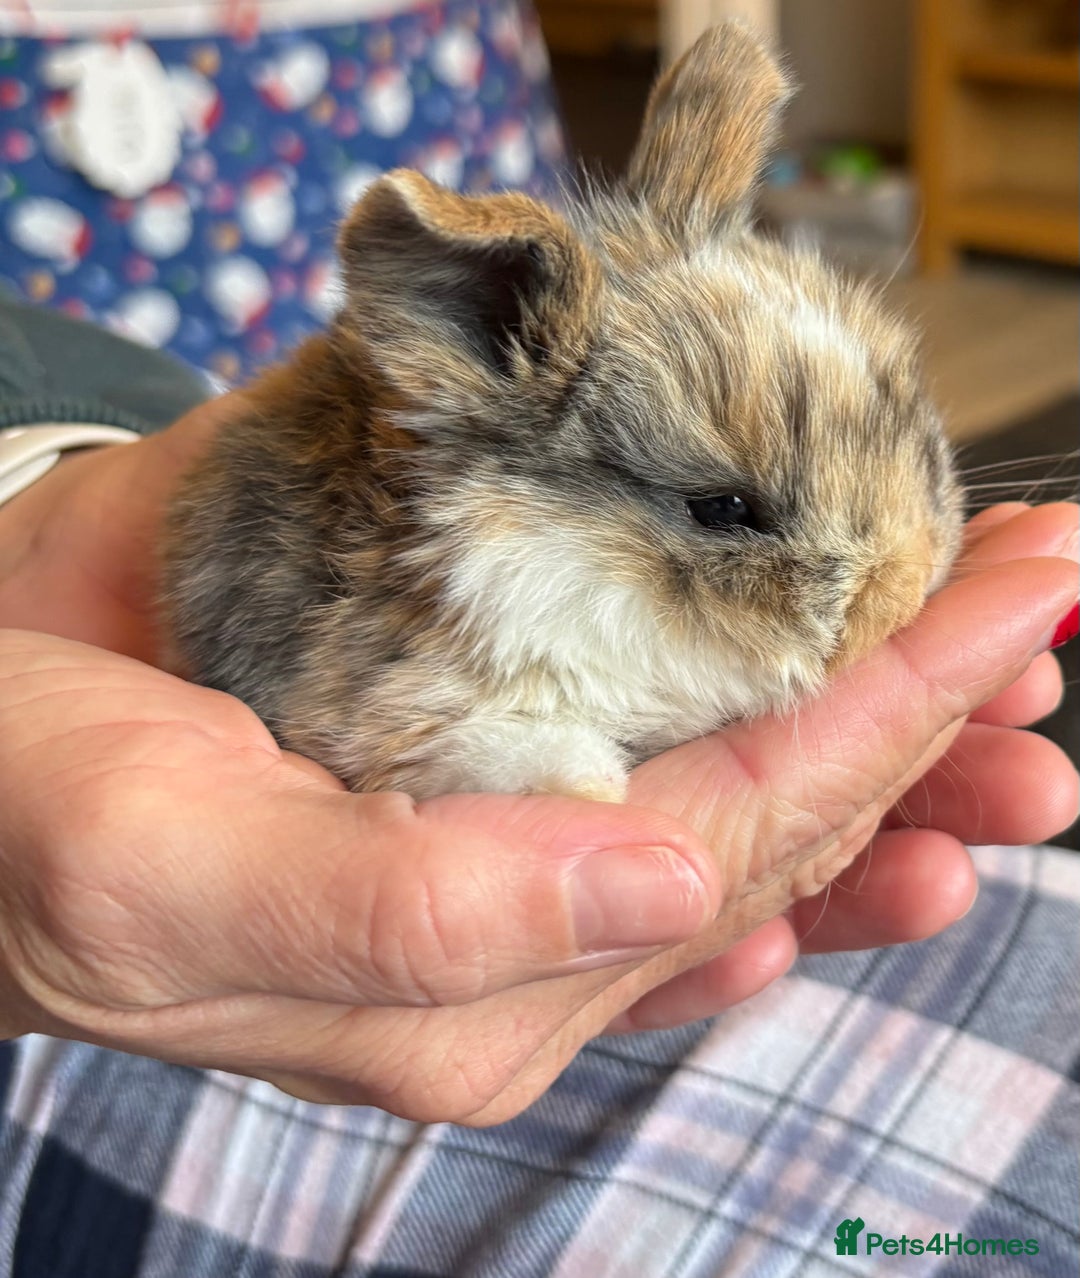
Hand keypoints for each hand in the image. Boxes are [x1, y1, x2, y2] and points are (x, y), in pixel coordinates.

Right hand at [0, 497, 1073, 1122]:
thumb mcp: (179, 878)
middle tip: (1055, 623)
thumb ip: (421, 914)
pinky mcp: (471, 781)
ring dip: (887, 745)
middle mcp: (515, 930)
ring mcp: (503, 855)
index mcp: (470, 983)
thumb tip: (676, 883)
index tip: (1020, 612)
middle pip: (767, 821)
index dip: (890, 719)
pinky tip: (864, 777)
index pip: (737, 838)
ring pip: (737, 807)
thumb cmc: (30, 815)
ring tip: (1014, 688)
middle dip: (926, 723)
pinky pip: (652, 793)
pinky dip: (769, 770)